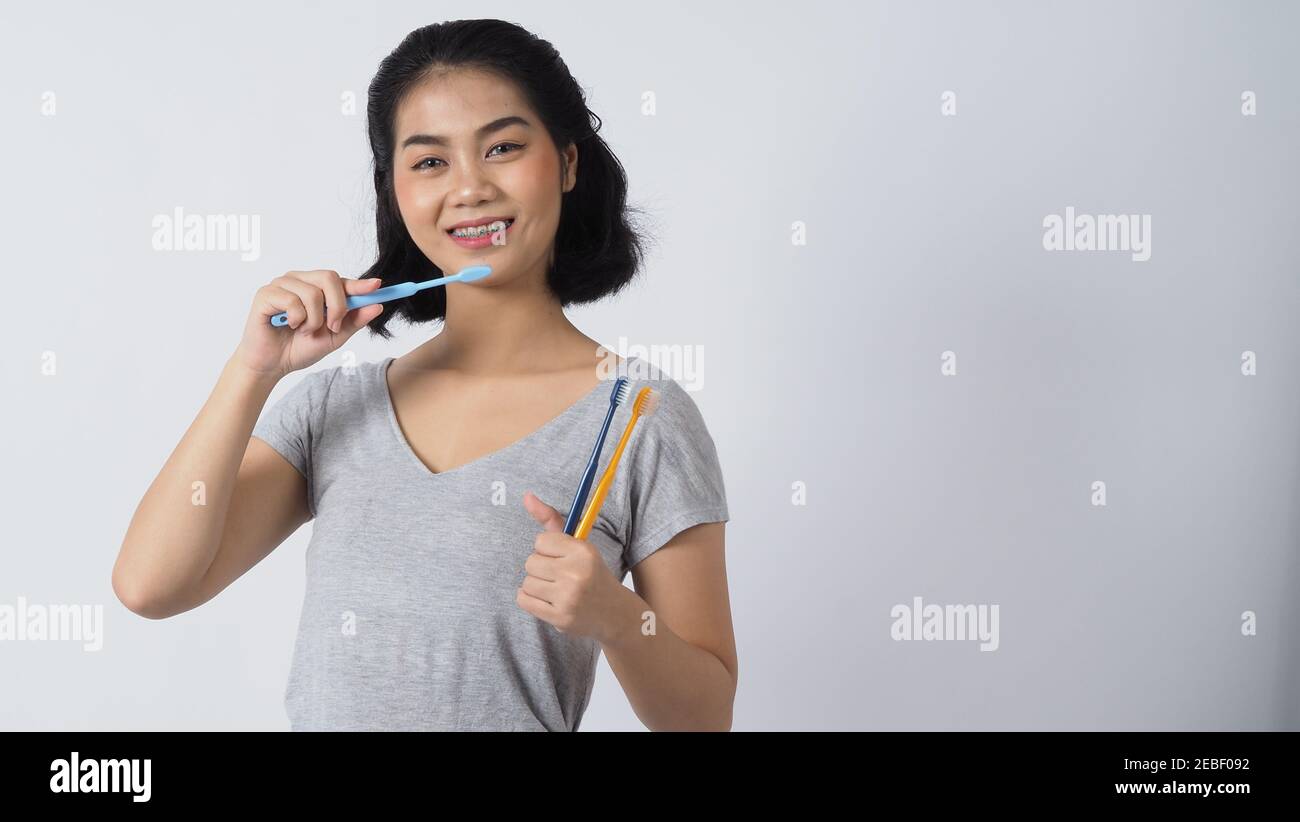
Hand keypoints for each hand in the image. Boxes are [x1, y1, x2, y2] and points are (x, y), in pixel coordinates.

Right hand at [231, 270, 385, 381]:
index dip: (359, 284)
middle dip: (338, 306)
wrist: (272, 365)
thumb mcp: (335, 337)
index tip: (377, 286)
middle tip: (331, 326)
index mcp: (315, 288)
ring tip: (303, 330)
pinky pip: (292, 301)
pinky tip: (288, 325)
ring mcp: (281, 284)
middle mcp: (299, 281)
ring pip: (313, 293)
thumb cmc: (299, 348)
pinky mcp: (266, 293)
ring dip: (314, 319)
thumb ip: (354, 321)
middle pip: (329, 278)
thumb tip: (377, 306)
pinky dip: (296, 319)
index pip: (340, 280)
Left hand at [517, 491, 628, 643]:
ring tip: (554, 589)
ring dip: (536, 585)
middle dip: (541, 568)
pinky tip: (547, 600)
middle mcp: (576, 572)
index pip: (541, 541)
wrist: (614, 613)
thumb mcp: (578, 545)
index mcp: (583, 551)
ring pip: (526, 582)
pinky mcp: (560, 617)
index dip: (547, 550)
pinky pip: (524, 600)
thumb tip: (526, 496)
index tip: (561, 557)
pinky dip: (531, 600)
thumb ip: (551, 520)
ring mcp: (568, 597)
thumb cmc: (591, 574)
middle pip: (531, 562)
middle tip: (558, 575)